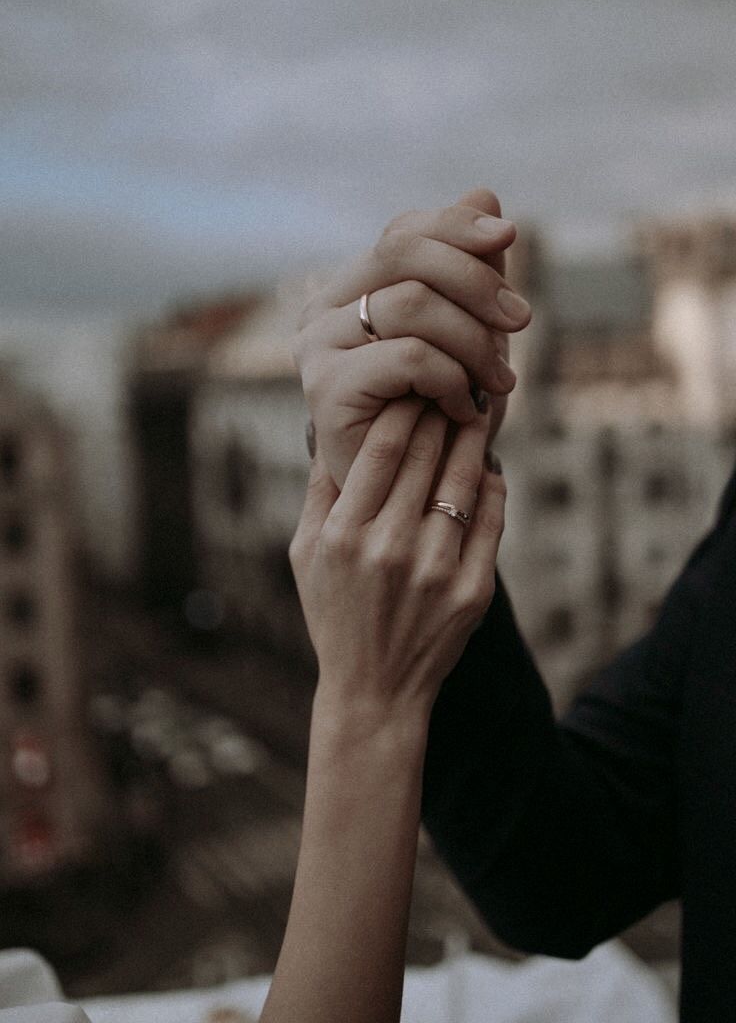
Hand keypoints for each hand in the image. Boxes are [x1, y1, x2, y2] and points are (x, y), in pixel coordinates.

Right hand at [289, 396, 505, 723]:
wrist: (375, 690)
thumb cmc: (334, 614)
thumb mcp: (304, 554)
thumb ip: (318, 491)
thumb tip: (326, 428)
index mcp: (344, 532)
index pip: (382, 445)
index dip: (405, 405)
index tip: (415, 383)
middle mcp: (389, 546)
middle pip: (427, 453)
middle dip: (442, 409)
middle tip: (454, 381)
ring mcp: (435, 569)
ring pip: (464, 479)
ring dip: (473, 439)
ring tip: (477, 413)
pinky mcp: (472, 591)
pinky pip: (490, 519)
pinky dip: (492, 487)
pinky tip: (488, 469)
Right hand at [293, 188, 527, 487]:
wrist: (413, 498)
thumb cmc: (440, 414)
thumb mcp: (468, 334)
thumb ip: (471, 268)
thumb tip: (484, 192)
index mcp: (350, 289)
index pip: (403, 231)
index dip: (457, 226)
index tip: (509, 237)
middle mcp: (321, 310)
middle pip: (403, 252)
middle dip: (475, 280)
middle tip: (520, 321)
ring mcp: (316, 348)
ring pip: (411, 303)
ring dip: (474, 339)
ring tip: (501, 380)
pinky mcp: (325, 390)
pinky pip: (408, 356)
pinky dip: (453, 377)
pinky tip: (468, 407)